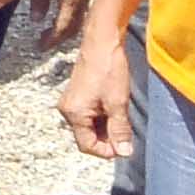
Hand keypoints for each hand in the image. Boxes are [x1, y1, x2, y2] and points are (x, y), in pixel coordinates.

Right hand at [61, 32, 138, 159]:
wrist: (102, 42)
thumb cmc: (109, 69)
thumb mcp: (118, 103)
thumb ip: (120, 130)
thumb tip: (124, 152)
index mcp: (74, 113)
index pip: (87, 146)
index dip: (107, 150)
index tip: (125, 146)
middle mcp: (68, 110)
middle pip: (87, 137)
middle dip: (108, 138)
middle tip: (126, 129)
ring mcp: (71, 101)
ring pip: (89, 126)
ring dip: (106, 126)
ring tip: (121, 113)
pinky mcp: (77, 95)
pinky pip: (89, 115)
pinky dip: (103, 116)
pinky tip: (114, 106)